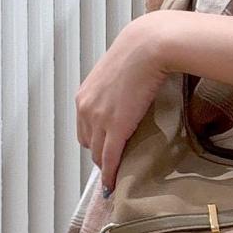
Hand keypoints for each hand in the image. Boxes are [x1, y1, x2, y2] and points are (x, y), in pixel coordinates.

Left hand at [75, 14, 168, 189]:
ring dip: (106, 166)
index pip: (84, 128)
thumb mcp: (116, 71)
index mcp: (84, 95)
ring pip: (98, 154)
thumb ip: (114, 86)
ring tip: (116, 178)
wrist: (148, 47)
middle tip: (113, 163)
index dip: (95, 140)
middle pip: (88, 143)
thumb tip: (126, 92)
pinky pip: (109, 158)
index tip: (105, 149)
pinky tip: (112, 185)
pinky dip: (110, 174)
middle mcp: (85, 108)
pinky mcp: (115, 128)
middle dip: (100, 154)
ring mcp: (99, 119)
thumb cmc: (139, 52)